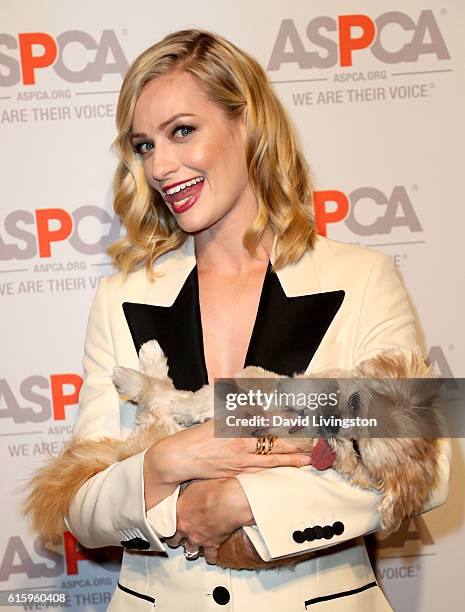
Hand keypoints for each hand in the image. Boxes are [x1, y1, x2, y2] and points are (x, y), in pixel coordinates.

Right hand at [146, 420, 312, 485]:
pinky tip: (283, 472)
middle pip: (273, 446)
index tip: (299, 420)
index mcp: (237, 430)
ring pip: (270, 462)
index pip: (266, 426)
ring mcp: (239, 464)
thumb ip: (237, 414)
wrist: (179, 458)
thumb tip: (255, 408)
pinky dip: (272, 471)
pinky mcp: (235, 476)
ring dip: (290, 461)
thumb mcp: (217, 420)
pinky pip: (258, 473)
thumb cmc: (197, 437)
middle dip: (294, 446)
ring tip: (307, 460)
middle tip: (313, 444)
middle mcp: (241, 447)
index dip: (284, 423)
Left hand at [165, 477, 252, 563]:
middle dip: (177, 539)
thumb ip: (188, 491)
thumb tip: (188, 488)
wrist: (229, 500)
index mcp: (178, 512)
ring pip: (190, 550)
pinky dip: (211, 556)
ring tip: (195, 545)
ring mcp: (198, 538)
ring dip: (192, 548)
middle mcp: (185, 528)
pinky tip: (211, 555)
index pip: (166, 524)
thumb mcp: (195, 484)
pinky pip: (210, 557)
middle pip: (174, 540)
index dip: (168, 524)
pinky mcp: (212, 545)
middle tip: (181, 535)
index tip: (170, 524)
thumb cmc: (214, 489)